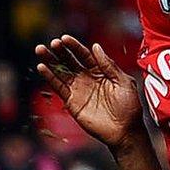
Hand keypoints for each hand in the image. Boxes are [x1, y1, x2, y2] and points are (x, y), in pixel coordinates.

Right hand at [34, 35, 141, 149]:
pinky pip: (58, 87)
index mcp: (100, 71)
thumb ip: (109, 65)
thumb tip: (95, 47)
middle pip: (70, 61)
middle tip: (52, 43)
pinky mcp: (72, 101)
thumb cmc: (129, 107)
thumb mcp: (124, 82)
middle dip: (60, 51)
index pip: (85, 55)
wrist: (125, 131)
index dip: (74, 46)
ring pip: (61, 72)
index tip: (64, 38)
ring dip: (50, 60)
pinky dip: (49, 77)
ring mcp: (78, 89)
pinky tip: (41, 67)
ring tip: (40, 50)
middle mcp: (87, 78)